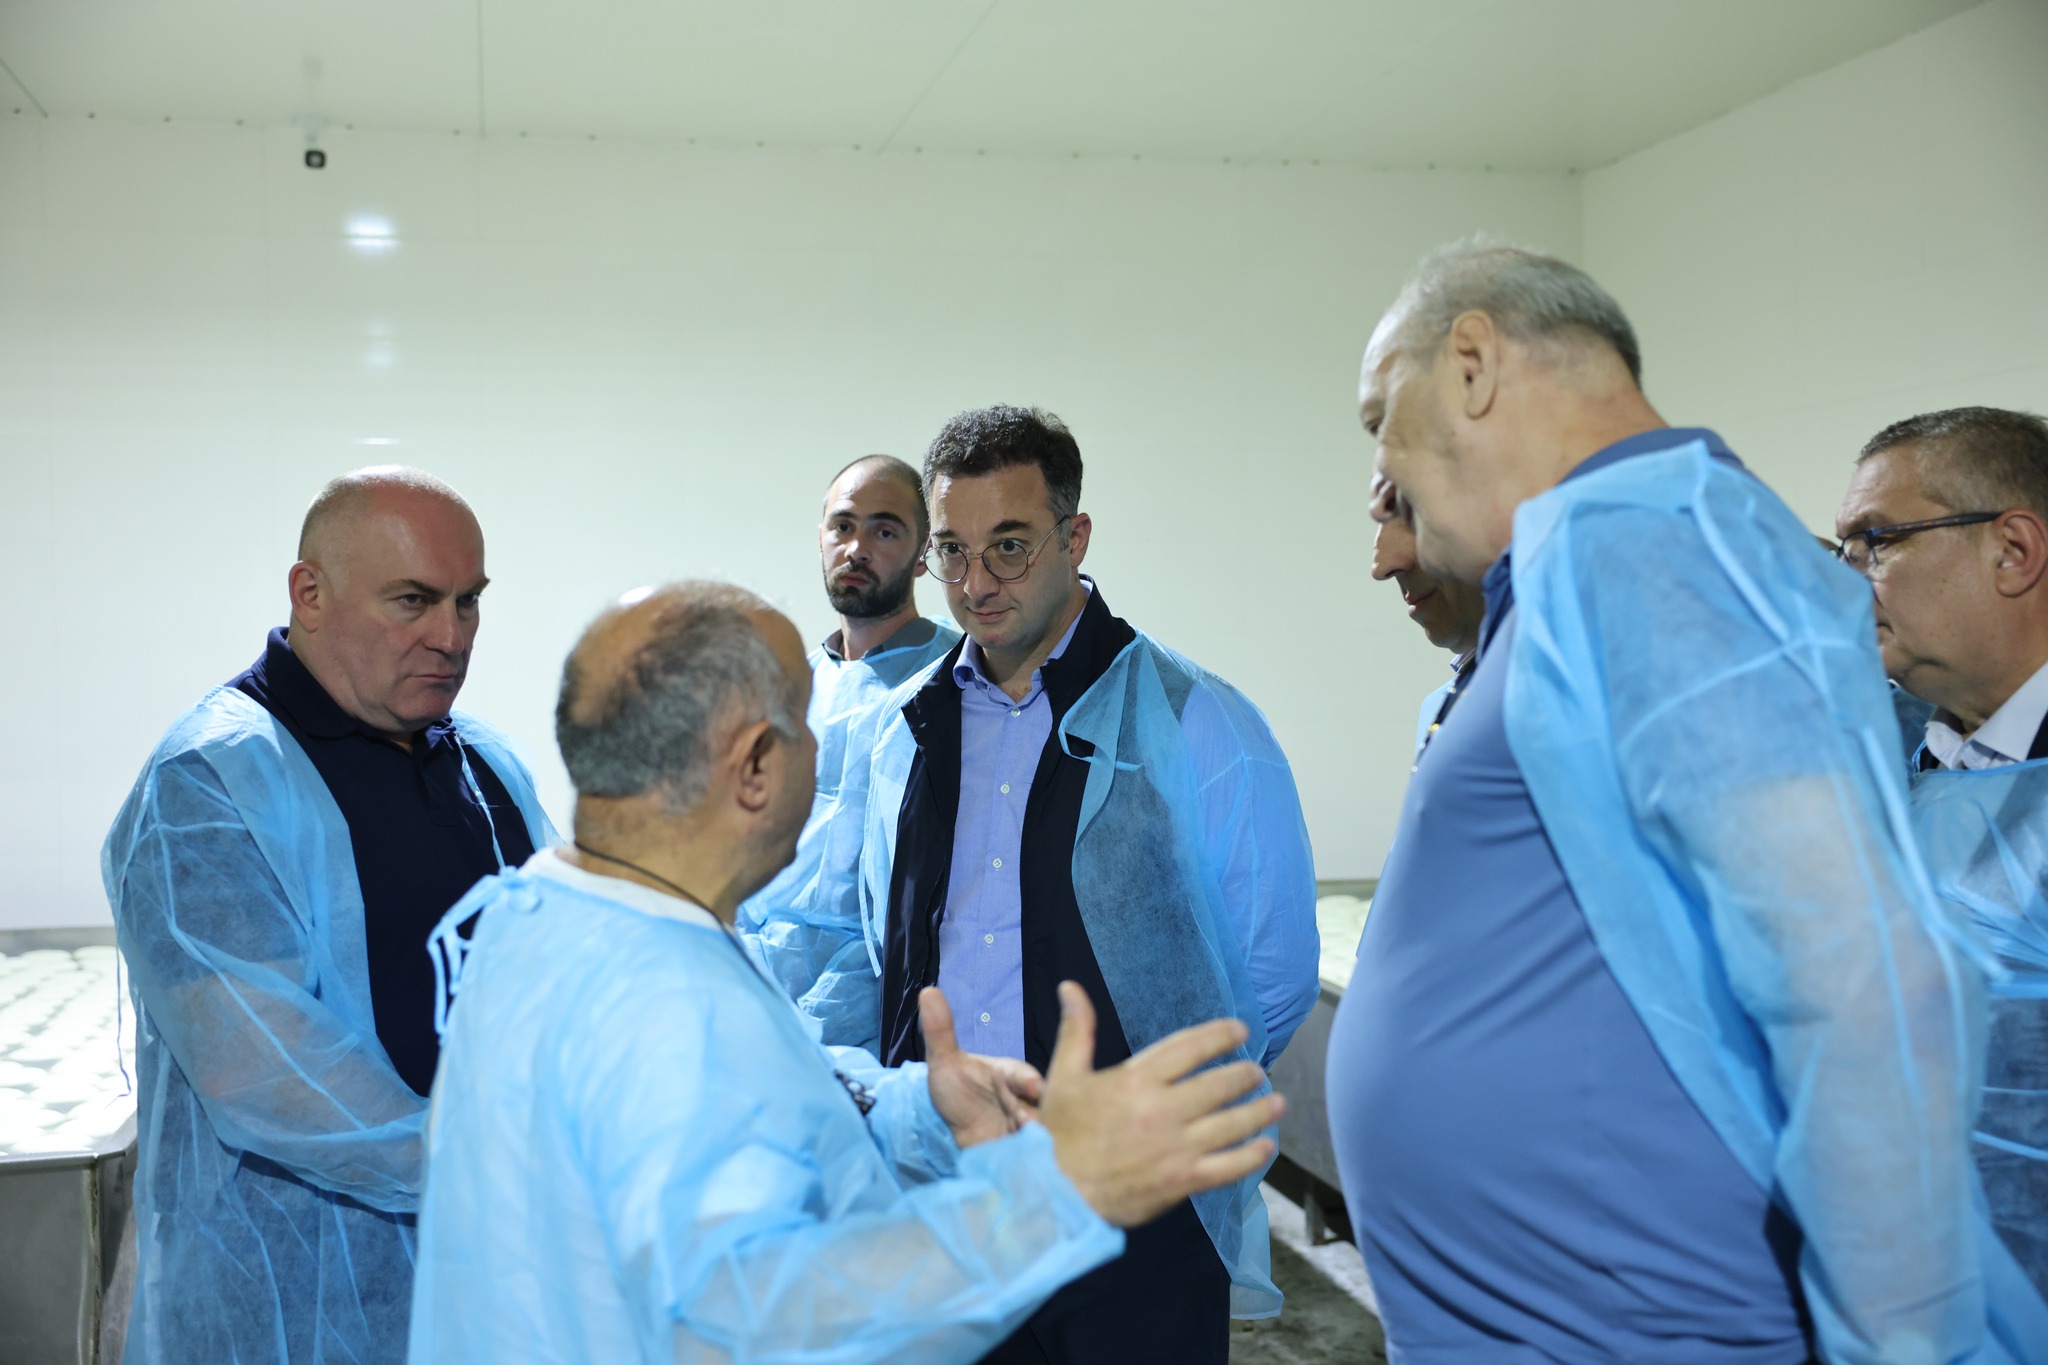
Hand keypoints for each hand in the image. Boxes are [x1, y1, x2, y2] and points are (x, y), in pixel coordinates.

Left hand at [920, 987, 1043, 1148]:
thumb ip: (940, 1032)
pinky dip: (1026, 1162)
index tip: (1033, 1087)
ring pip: (1037, 1134)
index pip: (1022, 1075)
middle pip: (1037, 1107)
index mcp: (1010, 1075)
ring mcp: (1025, 1129)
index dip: (1028, 1082)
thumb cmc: (958, 1091)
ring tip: (1023, 1146)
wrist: (955, 1131)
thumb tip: (928, 991)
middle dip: (1034, 1115)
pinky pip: (1030, 1158)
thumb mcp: (945, 1063)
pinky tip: (1023, 1169)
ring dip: (1031, 1141)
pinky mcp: (1021, 1154)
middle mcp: (1024, 1101)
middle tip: (1027, 1123)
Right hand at [1038, 981, 1280, 1227]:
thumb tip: (1071, 986)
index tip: (1240, 1030)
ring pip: (1232, 1124)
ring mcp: (1177, 1146)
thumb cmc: (1059, 1134)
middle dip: (1245, 1075)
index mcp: (1136, 1079)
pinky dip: (1252, 1156)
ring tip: (1277, 1103)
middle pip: (1219, 1084)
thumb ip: (1077, 1030)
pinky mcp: (1183, 1180)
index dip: (1220, 1035)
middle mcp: (1163, 1109)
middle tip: (1258, 1072)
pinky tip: (1265, 1147)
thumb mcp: (1064, 1076)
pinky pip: (1229, 1167)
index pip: (1190, 1047)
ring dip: (1260, 1111)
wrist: (1055, 1194)